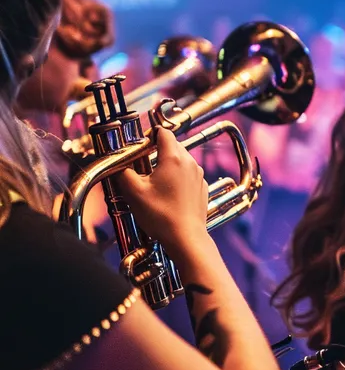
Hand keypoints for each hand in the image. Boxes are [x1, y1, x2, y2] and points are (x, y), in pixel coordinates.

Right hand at [115, 128, 210, 255]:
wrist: (185, 236)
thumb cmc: (160, 215)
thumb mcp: (134, 192)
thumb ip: (123, 172)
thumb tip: (118, 164)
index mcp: (174, 158)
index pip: (164, 133)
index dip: (150, 135)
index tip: (140, 145)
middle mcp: (190, 162)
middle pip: (173, 145)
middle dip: (157, 150)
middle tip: (141, 163)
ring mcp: (199, 175)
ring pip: (182, 160)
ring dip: (167, 164)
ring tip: (153, 179)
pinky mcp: (202, 187)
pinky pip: (188, 174)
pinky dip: (178, 177)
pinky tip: (167, 191)